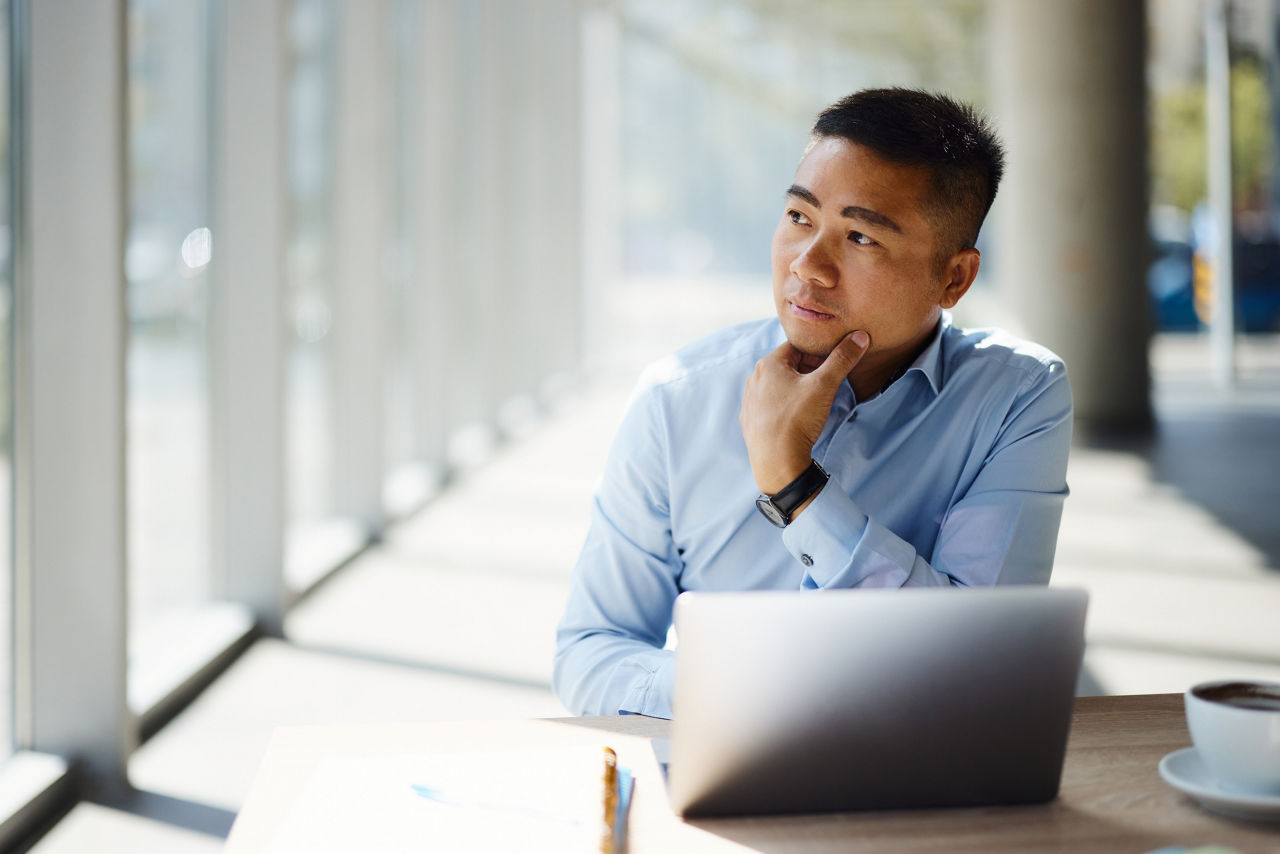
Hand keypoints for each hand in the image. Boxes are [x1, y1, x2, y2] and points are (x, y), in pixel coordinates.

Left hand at [739, 331, 870, 494]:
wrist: (777, 462)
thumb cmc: (797, 420)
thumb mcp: (824, 385)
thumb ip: (842, 359)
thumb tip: (859, 337)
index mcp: (768, 364)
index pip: (797, 347)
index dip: (818, 354)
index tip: (832, 366)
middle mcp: (754, 379)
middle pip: (788, 366)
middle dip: (809, 372)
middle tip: (827, 385)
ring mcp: (750, 401)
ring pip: (779, 386)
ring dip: (797, 389)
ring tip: (813, 403)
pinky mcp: (750, 421)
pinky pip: (771, 406)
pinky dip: (785, 407)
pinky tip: (796, 418)